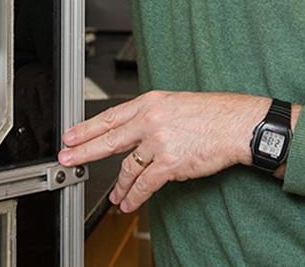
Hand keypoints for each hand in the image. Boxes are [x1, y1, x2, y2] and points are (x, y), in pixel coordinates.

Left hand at [58, 91, 269, 212]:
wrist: (237, 124)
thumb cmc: (213, 114)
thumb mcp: (175, 104)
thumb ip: (152, 116)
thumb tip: (133, 132)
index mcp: (150, 103)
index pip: (110, 117)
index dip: (86, 128)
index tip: (71, 136)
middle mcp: (150, 120)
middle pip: (108, 139)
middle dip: (84, 151)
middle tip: (67, 159)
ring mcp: (159, 142)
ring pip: (127, 167)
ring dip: (118, 185)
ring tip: (113, 195)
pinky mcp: (170, 163)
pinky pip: (145, 184)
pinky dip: (134, 196)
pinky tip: (128, 202)